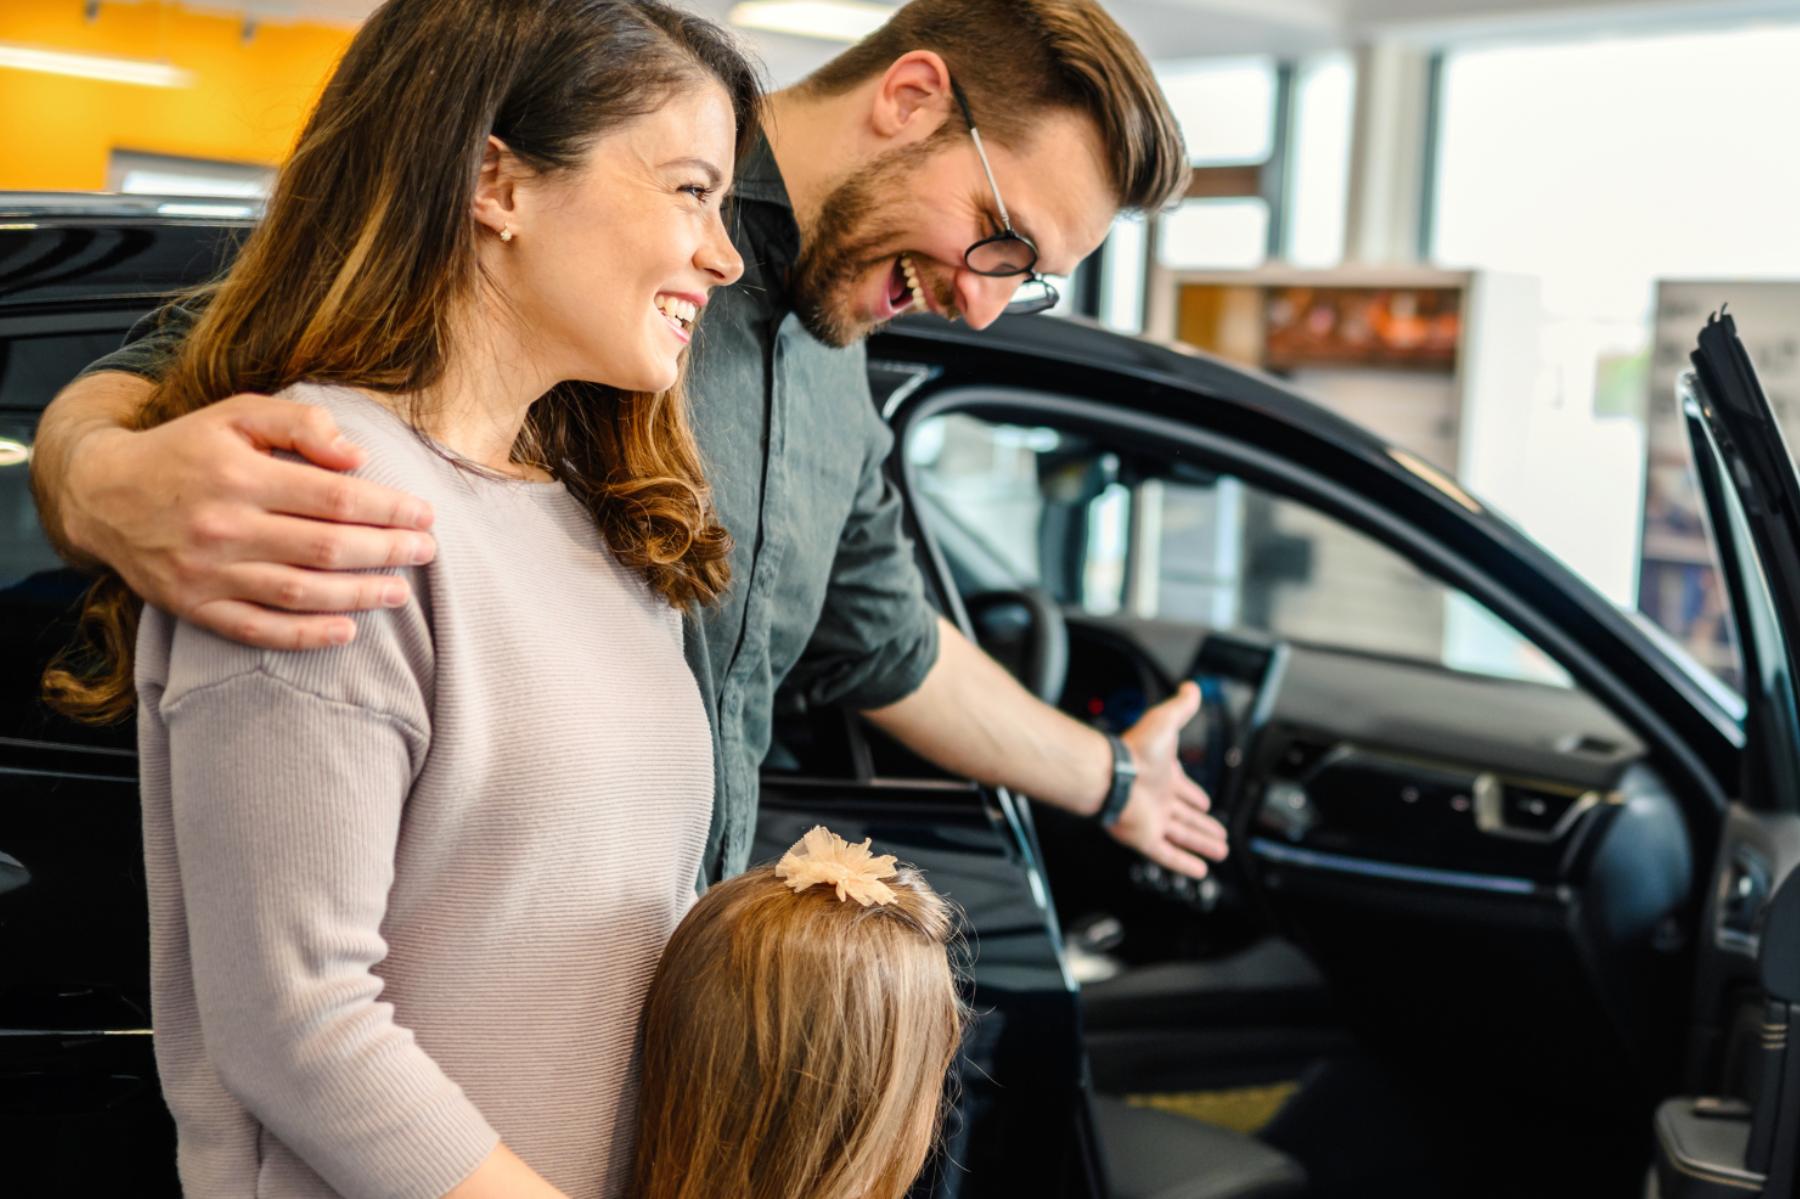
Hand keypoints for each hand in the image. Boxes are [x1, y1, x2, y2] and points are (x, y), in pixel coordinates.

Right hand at [65, 393, 437, 649]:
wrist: (101, 494)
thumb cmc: (184, 449)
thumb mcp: (236, 413)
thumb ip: (299, 423)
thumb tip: (356, 455)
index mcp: (240, 474)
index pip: (334, 496)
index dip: (388, 508)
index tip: (424, 514)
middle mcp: (224, 525)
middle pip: (326, 546)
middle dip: (386, 551)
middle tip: (426, 552)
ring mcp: (208, 572)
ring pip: (300, 591)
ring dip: (358, 595)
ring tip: (399, 591)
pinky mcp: (195, 606)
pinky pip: (258, 629)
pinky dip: (305, 636)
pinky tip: (346, 631)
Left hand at [1108, 681, 1229, 878]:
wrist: (1111, 773)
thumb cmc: (1134, 749)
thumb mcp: (1165, 722)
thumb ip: (1181, 706)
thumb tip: (1192, 688)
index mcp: (1164, 777)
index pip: (1184, 790)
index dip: (1195, 797)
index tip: (1206, 804)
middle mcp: (1158, 800)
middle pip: (1186, 817)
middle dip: (1204, 826)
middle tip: (1220, 835)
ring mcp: (1152, 820)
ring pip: (1182, 837)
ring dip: (1201, 845)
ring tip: (1220, 853)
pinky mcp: (1145, 838)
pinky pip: (1168, 855)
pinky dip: (1184, 863)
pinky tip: (1199, 870)